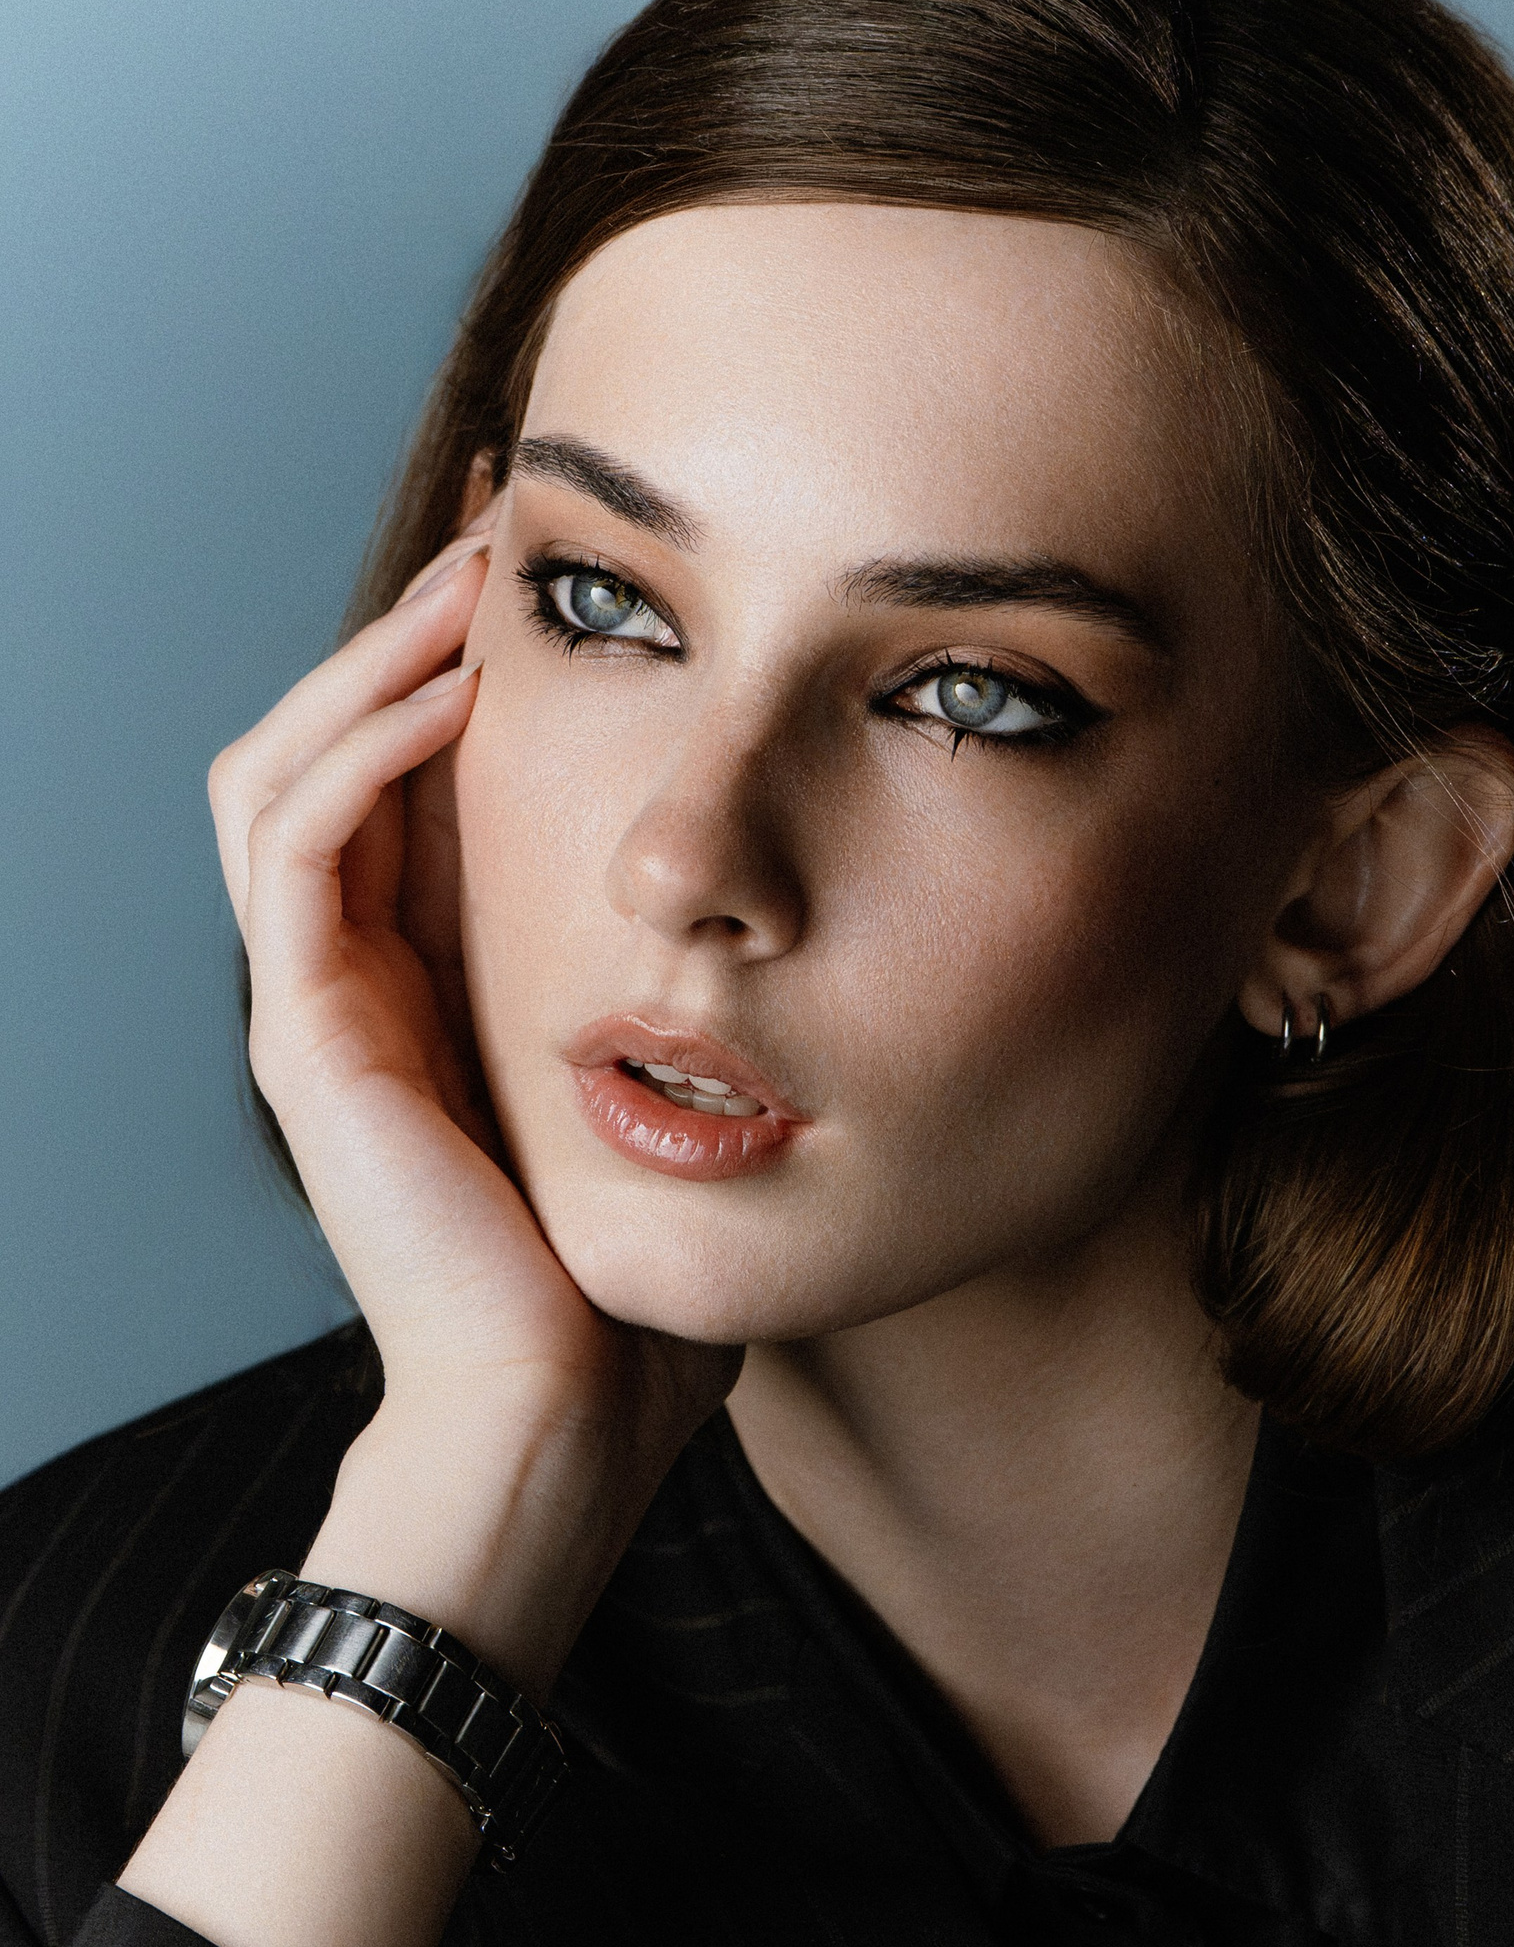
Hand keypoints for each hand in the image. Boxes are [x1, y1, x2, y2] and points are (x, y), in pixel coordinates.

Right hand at [207, 524, 739, 1684]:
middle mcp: (354, 984)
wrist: (569, 1420)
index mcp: (427, 992)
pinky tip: (463, 684)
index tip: (566, 577)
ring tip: (482, 575)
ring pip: (294, 764)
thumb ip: (682, 1016)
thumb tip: (785, 937)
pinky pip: (302, 837)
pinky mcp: (310, 1031)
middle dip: (415, 626)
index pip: (408, 785)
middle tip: (509, 526)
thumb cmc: (629, 1289)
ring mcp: (317, 1004)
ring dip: (381, 656)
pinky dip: (368, 743)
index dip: (463, 667)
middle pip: (337, 745)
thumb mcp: (670, 1108)